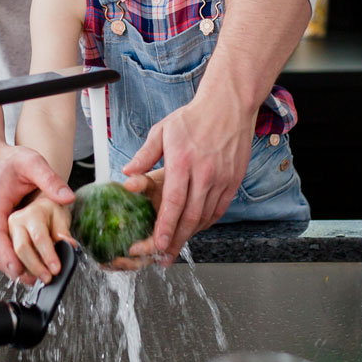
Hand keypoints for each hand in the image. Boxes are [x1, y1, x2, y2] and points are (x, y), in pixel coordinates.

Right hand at [0, 141, 73, 280]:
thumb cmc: (10, 161)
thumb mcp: (32, 163)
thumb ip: (50, 180)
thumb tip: (67, 197)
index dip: (8, 256)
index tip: (20, 270)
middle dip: (16, 268)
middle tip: (38, 279)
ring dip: (15, 267)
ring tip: (37, 278)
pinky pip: (2, 248)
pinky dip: (13, 259)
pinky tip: (30, 266)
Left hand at [121, 93, 252, 261]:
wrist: (229, 105)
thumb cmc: (194, 116)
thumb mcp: (163, 130)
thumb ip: (144, 154)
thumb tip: (127, 172)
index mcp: (183, 162)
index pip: (173, 202)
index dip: (165, 227)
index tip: (158, 244)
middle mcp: (205, 173)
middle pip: (190, 216)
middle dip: (176, 240)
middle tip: (165, 256)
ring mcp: (222, 178)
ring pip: (206, 216)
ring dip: (191, 234)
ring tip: (177, 247)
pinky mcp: (233, 181)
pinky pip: (219, 209)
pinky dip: (207, 222)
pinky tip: (196, 227)